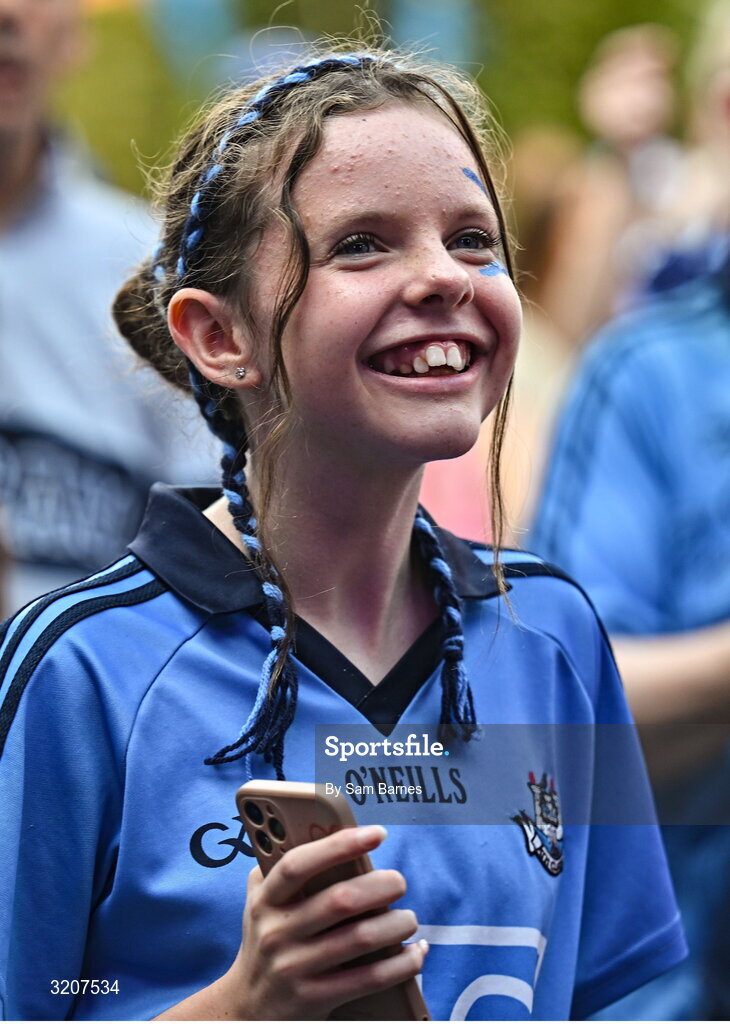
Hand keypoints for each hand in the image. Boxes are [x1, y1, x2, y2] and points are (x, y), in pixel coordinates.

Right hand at [223, 824, 426, 1019]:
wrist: (246, 1007)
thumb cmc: (266, 938)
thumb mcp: (261, 901)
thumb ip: (282, 867)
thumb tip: (328, 832)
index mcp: (266, 899)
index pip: (299, 864)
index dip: (340, 844)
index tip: (376, 833)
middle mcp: (277, 932)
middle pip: (340, 900)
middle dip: (381, 886)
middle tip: (399, 882)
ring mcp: (294, 968)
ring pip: (361, 938)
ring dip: (397, 925)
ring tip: (409, 918)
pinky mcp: (315, 999)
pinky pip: (370, 979)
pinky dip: (401, 964)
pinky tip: (415, 953)